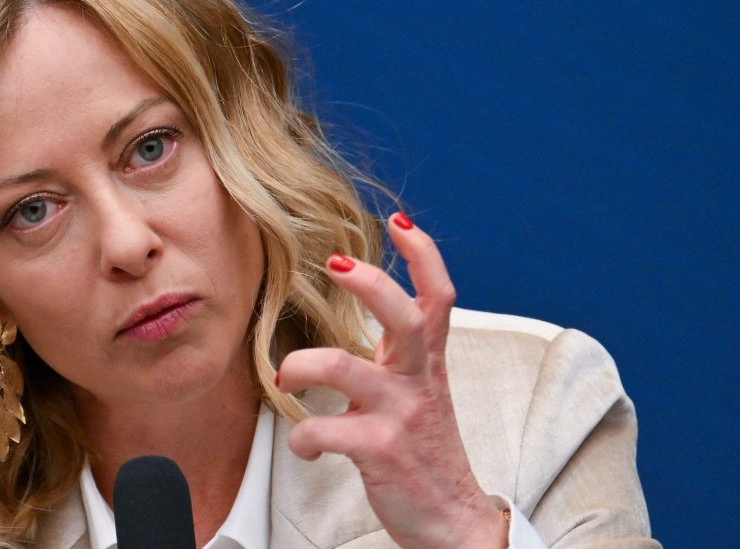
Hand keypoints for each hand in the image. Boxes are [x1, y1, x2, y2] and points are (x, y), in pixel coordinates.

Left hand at [277, 213, 506, 548]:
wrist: (452, 520)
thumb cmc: (423, 449)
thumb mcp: (420, 390)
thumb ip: (399, 351)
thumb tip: (368, 308)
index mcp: (426, 363)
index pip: (439, 297)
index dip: (424, 254)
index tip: (399, 220)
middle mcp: (417, 382)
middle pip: (405, 316)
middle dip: (369, 283)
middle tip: (333, 263)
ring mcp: (400, 416)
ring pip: (345, 367)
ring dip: (302, 365)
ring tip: (287, 378)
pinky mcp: (380, 452)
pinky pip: (323, 430)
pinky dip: (302, 437)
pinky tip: (305, 445)